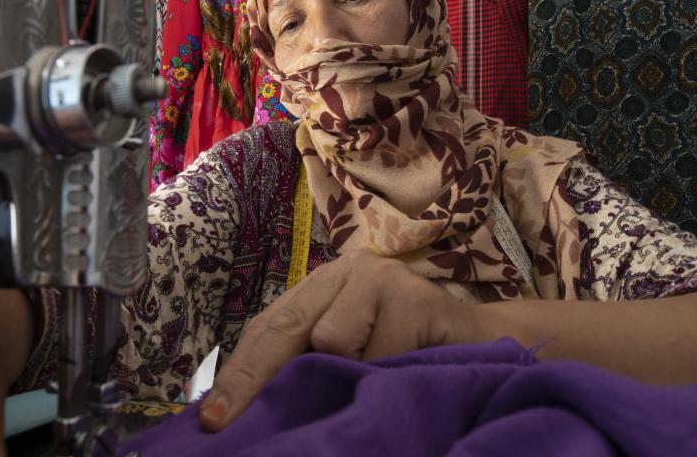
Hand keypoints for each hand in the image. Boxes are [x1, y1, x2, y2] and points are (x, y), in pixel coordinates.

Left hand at [198, 252, 487, 431]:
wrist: (485, 343)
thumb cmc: (410, 354)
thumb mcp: (353, 357)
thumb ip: (310, 364)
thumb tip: (251, 407)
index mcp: (323, 286)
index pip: (268, 328)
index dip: (238, 374)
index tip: (212, 420)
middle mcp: (346, 272)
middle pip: (286, 327)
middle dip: (253, 381)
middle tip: (225, 424)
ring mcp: (381, 278)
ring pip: (331, 341)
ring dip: (349, 376)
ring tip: (380, 378)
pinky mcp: (414, 297)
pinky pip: (376, 353)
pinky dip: (385, 374)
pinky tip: (407, 368)